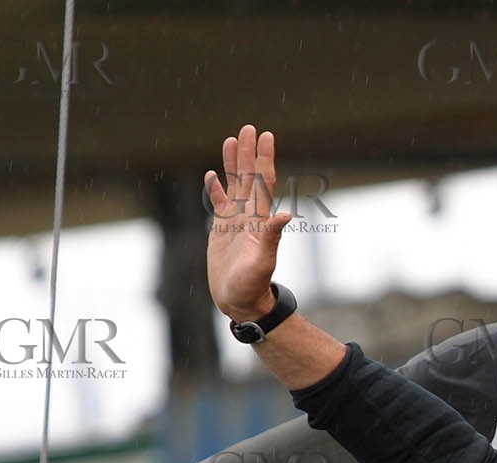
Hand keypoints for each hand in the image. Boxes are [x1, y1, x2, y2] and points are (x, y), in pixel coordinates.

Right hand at [205, 124, 291, 322]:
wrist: (240, 301)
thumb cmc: (252, 285)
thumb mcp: (262, 260)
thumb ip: (271, 236)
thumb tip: (285, 214)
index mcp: (259, 219)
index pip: (263, 181)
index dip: (264, 158)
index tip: (266, 135)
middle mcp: (249, 216)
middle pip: (249, 177)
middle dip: (248, 152)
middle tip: (249, 127)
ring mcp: (235, 222)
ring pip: (234, 185)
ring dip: (232, 164)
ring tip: (231, 141)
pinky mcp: (221, 231)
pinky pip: (219, 204)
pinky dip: (215, 188)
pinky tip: (211, 175)